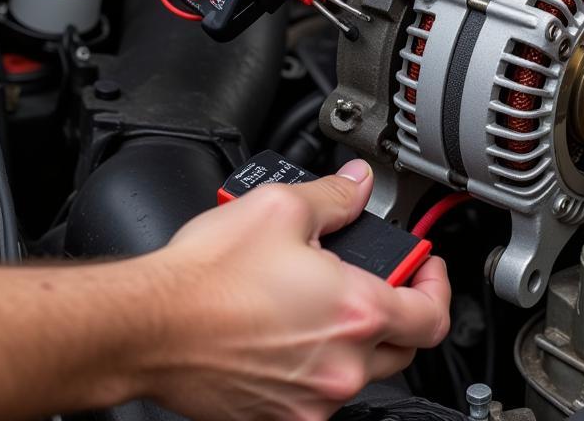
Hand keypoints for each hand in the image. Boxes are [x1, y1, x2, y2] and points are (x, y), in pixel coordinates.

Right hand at [144, 160, 450, 420]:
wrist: (145, 327)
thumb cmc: (207, 277)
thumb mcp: (281, 208)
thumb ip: (334, 197)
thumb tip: (357, 185)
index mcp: (355, 313)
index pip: (433, 315)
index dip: (437, 285)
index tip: (424, 268)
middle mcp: (340, 368)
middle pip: (403, 346)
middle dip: (399, 309)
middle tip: (377, 279)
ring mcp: (308, 401)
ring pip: (360, 372)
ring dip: (356, 337)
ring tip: (322, 298)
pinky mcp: (276, 417)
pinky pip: (318, 394)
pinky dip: (318, 364)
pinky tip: (290, 330)